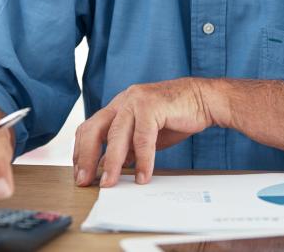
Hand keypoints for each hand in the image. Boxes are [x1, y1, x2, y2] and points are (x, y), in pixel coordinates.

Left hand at [72, 78, 219, 187]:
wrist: (204, 99)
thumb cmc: (175, 116)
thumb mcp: (145, 133)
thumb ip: (127, 146)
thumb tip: (109, 166)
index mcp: (118, 106)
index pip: (89, 128)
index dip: (81, 151)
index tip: (80, 173)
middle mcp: (123, 101)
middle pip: (93, 129)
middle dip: (86, 157)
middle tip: (84, 180)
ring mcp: (136, 100)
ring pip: (116, 135)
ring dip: (111, 162)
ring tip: (110, 183)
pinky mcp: (152, 105)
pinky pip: (143, 137)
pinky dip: (143, 160)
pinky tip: (143, 176)